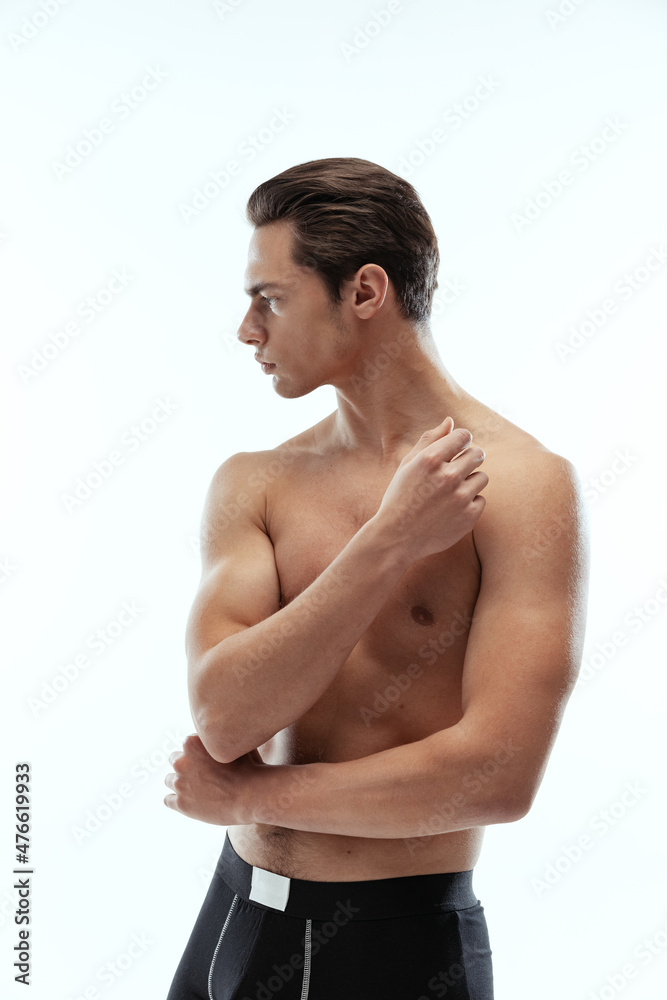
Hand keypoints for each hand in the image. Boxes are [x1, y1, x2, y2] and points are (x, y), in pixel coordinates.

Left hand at [164, 733, 262, 825]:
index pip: (186, 744)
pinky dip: (177, 801)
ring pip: (170, 780)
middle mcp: (181, 762)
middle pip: (175, 760)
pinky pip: (168, 800)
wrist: (252, 796)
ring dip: (181, 783)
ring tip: (198, 788)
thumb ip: (221, 737)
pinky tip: (190, 801)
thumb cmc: (249, 767)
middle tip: (203, 773)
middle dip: (187, 766)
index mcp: (191, 743)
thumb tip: (222, 731)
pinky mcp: (181, 804)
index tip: (207, 759)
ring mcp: (180, 784)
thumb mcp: (235, 743)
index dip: (198, 751)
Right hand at [374, 417, 487, 562]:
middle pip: (477, 454)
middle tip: (456, 470)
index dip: (461, 441)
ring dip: (470, 481)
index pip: (463, 436)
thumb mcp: (408, 465)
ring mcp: (460, 498)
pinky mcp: (469, 517)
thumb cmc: (400, 497)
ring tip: (450, 493)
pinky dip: (469, 503)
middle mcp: (448, 477)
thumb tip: (451, 421)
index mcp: (430, 460)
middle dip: (469, 459)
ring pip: (482, 477)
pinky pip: (481, 500)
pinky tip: (451, 509)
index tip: (456, 449)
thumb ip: (430, 440)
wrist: (397, 538)